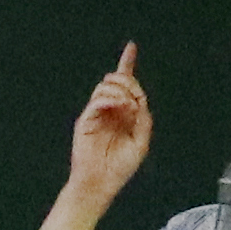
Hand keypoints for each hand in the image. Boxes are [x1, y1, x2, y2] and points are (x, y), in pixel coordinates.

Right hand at [68, 44, 149, 197]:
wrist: (101, 183)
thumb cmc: (120, 167)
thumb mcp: (141, 142)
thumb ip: (144, 119)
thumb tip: (137, 100)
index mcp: (124, 113)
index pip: (125, 84)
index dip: (127, 63)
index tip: (132, 46)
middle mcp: (110, 110)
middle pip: (118, 80)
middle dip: (129, 82)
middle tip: (135, 99)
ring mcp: (97, 114)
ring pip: (106, 87)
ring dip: (121, 91)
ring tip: (128, 107)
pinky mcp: (86, 120)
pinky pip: (98, 100)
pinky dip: (111, 99)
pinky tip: (121, 107)